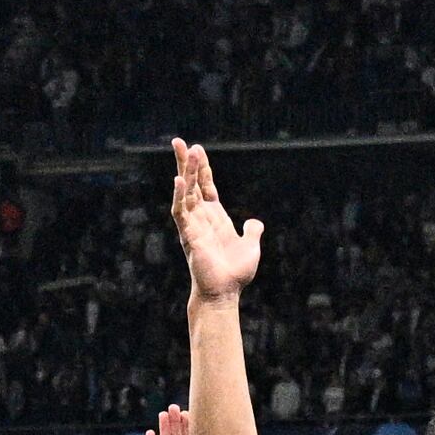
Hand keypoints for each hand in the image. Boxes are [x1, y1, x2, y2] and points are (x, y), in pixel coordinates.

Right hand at [169, 139, 262, 300]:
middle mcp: (201, 218)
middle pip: (192, 183)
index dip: (203, 168)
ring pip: (186, 192)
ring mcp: (193, 225)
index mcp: (215, 217)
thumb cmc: (235, 273)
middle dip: (186, 162)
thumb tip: (255, 223)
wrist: (225, 293)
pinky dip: (179, 196)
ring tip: (185, 150)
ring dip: (186, 171)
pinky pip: (180, 212)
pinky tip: (180, 180)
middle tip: (178, 141)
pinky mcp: (188, 235)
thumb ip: (252, 232)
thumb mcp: (250, 247)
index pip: (206, 186)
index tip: (197, 149)